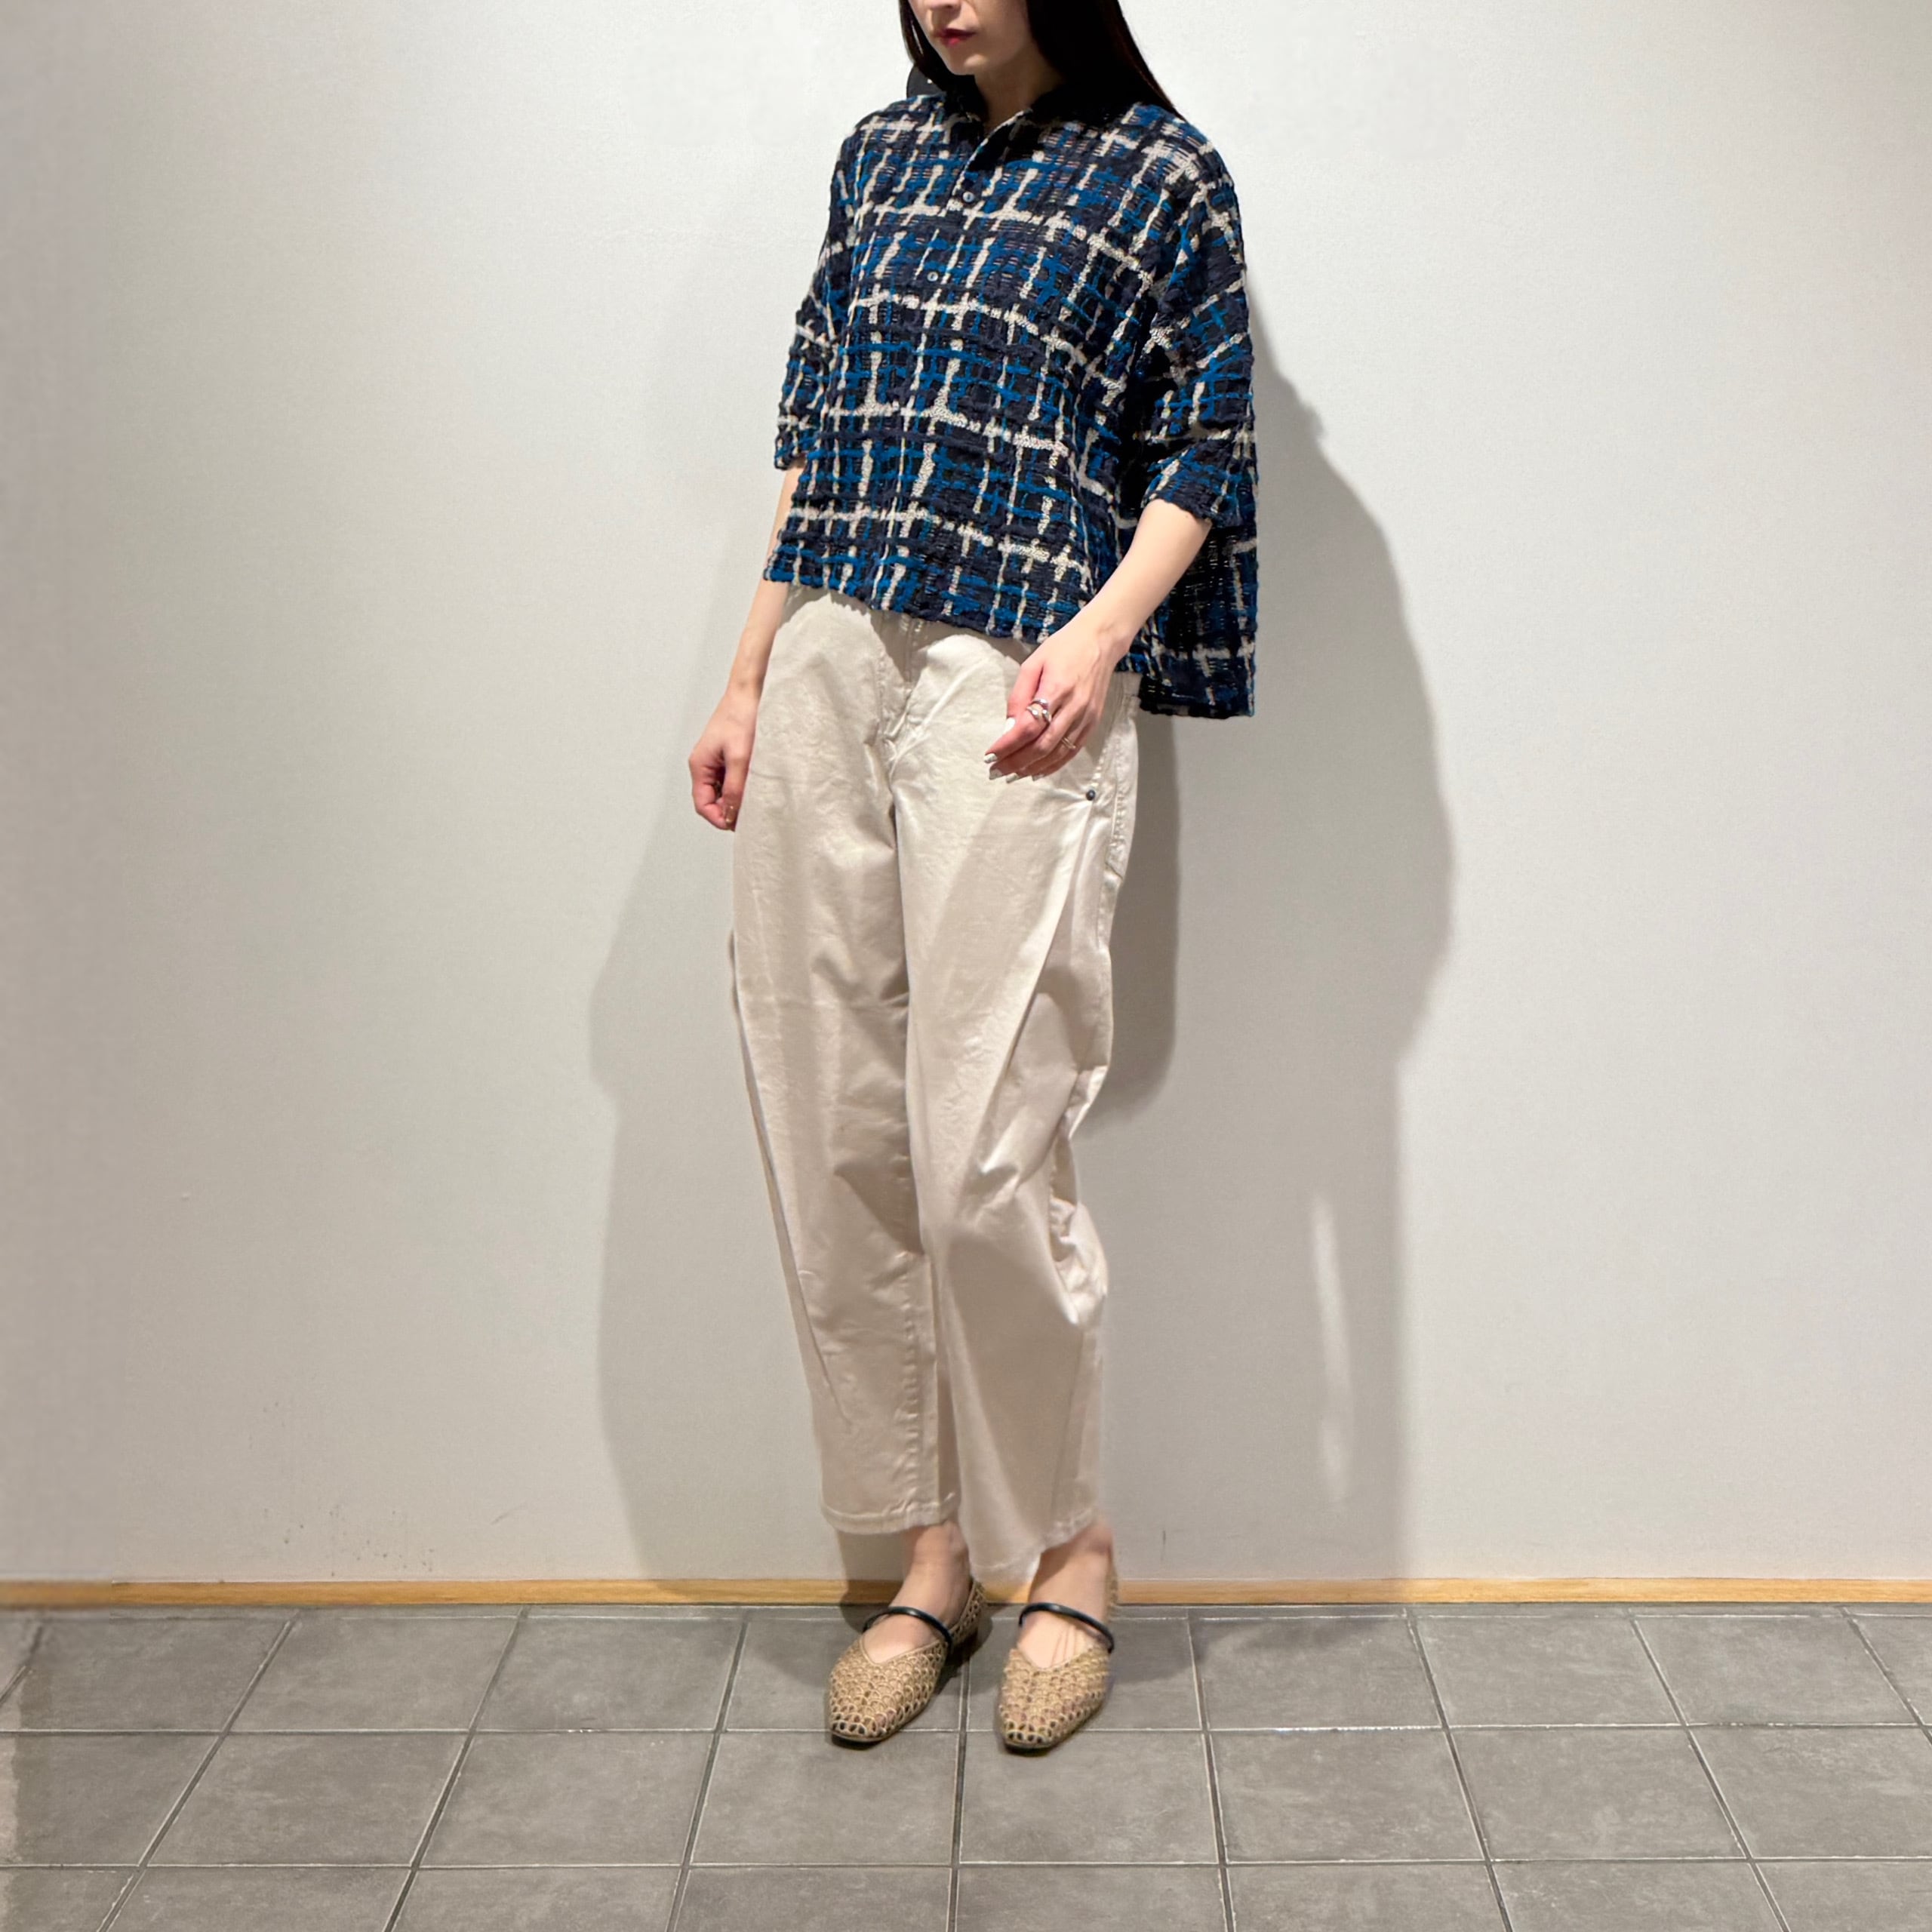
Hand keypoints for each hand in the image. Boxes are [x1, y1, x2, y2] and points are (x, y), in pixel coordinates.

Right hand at [690, 681, 759, 829]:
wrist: (750, 692)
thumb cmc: (741, 717)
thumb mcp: (740, 757)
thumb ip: (735, 788)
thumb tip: (732, 814)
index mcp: (699, 765)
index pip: (702, 805)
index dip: (719, 818)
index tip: (738, 824)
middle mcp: (704, 765)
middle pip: (712, 800)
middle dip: (729, 809)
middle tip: (751, 812)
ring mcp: (715, 761)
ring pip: (723, 791)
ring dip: (737, 797)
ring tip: (755, 796)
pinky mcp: (727, 756)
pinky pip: (731, 779)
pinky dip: (742, 786)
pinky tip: (755, 784)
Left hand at [985, 612, 1124, 778]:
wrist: (1101, 641)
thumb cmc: (1063, 648)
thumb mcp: (1033, 663)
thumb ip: (1019, 696)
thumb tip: (1008, 729)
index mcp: (1057, 688)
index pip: (1028, 727)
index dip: (1007, 745)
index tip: (990, 755)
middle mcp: (1074, 707)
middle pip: (1042, 745)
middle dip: (1016, 762)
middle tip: (996, 771)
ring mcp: (1086, 717)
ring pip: (1057, 753)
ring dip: (1032, 768)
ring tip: (1012, 775)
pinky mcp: (1093, 723)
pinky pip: (1071, 751)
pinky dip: (1052, 765)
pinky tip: (1036, 771)